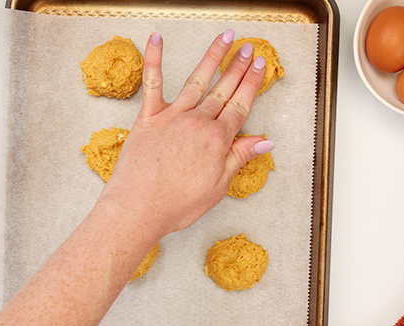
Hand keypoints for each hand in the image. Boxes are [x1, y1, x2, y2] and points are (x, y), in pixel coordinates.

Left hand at [99, 29, 271, 241]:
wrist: (138, 208)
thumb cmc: (176, 204)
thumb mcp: (218, 186)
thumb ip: (239, 157)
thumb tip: (264, 141)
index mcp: (217, 140)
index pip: (241, 106)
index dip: (252, 84)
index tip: (260, 66)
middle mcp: (197, 123)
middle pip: (224, 90)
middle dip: (238, 67)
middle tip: (249, 48)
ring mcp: (172, 117)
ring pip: (197, 80)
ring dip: (213, 57)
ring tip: (224, 38)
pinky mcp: (148, 118)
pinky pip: (152, 83)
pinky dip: (154, 60)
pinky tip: (156, 39)